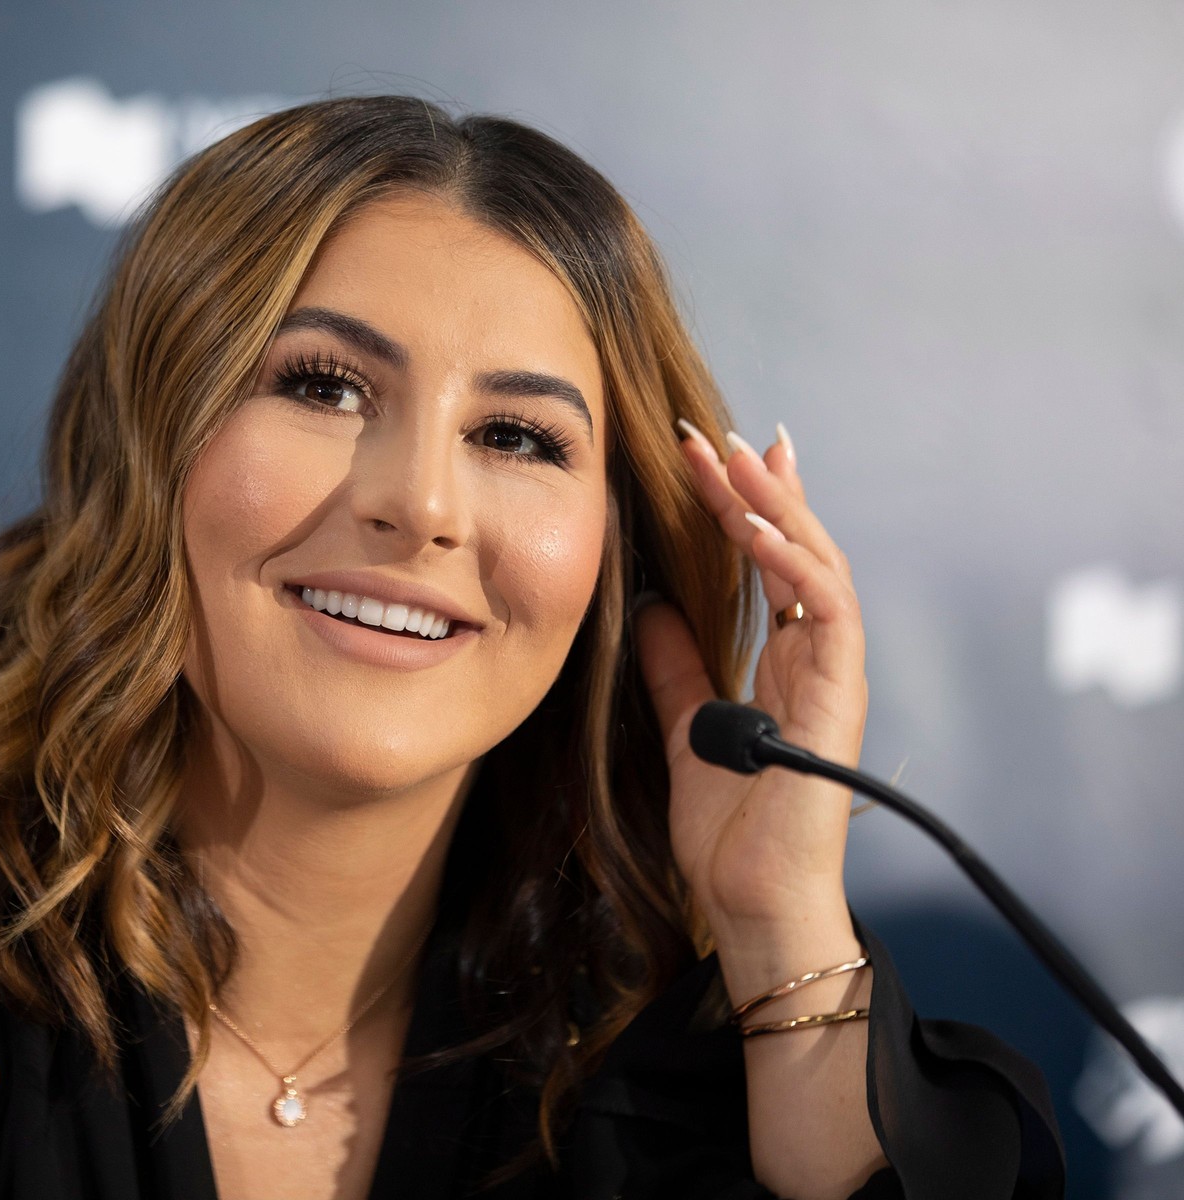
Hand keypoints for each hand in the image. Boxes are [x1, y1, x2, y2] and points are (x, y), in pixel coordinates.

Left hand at [634, 422, 868, 936]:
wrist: (751, 904)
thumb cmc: (729, 833)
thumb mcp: (687, 729)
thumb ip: (677, 668)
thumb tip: (651, 606)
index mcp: (784, 664)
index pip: (769, 564)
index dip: (745, 503)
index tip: (711, 454)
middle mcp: (816, 661)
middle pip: (796, 550)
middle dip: (760, 486)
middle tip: (718, 433)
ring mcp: (834, 676)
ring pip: (819, 567)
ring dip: (780, 507)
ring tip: (740, 457)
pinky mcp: (840, 698)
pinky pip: (830, 613)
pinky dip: (796, 564)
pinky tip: (759, 527)